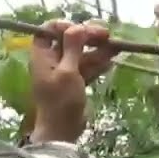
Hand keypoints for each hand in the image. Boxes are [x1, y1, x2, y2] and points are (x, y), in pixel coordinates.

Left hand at [27, 20, 115, 142]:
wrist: (63, 131)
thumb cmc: (61, 101)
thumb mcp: (68, 72)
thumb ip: (72, 48)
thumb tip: (77, 26)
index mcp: (43, 55)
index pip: (48, 30)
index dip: (65, 26)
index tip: (81, 29)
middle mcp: (52, 60)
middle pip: (69, 40)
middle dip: (87, 36)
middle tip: (106, 35)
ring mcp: (64, 72)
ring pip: (81, 54)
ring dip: (97, 50)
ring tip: (116, 47)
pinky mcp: (75, 82)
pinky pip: (87, 68)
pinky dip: (98, 63)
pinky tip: (111, 61)